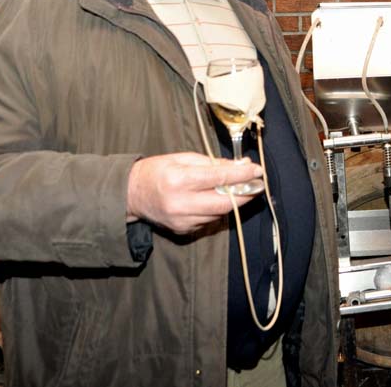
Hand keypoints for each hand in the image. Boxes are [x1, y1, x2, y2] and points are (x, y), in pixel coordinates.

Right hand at [126, 152, 263, 233]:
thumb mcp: (183, 158)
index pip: (219, 178)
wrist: (132, 194)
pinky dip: (217, 209)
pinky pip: (209, 220)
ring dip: (234, 202)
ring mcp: (182, 220)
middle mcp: (181, 203)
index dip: (242, 175)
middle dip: (245, 193)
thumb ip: (212, 163)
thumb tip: (240, 166)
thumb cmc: (157, 170)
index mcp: (179, 180)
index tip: (258, 171)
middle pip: (224, 202)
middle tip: (258, 185)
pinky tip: (217, 199)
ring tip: (241, 189)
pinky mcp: (182, 230)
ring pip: (219, 213)